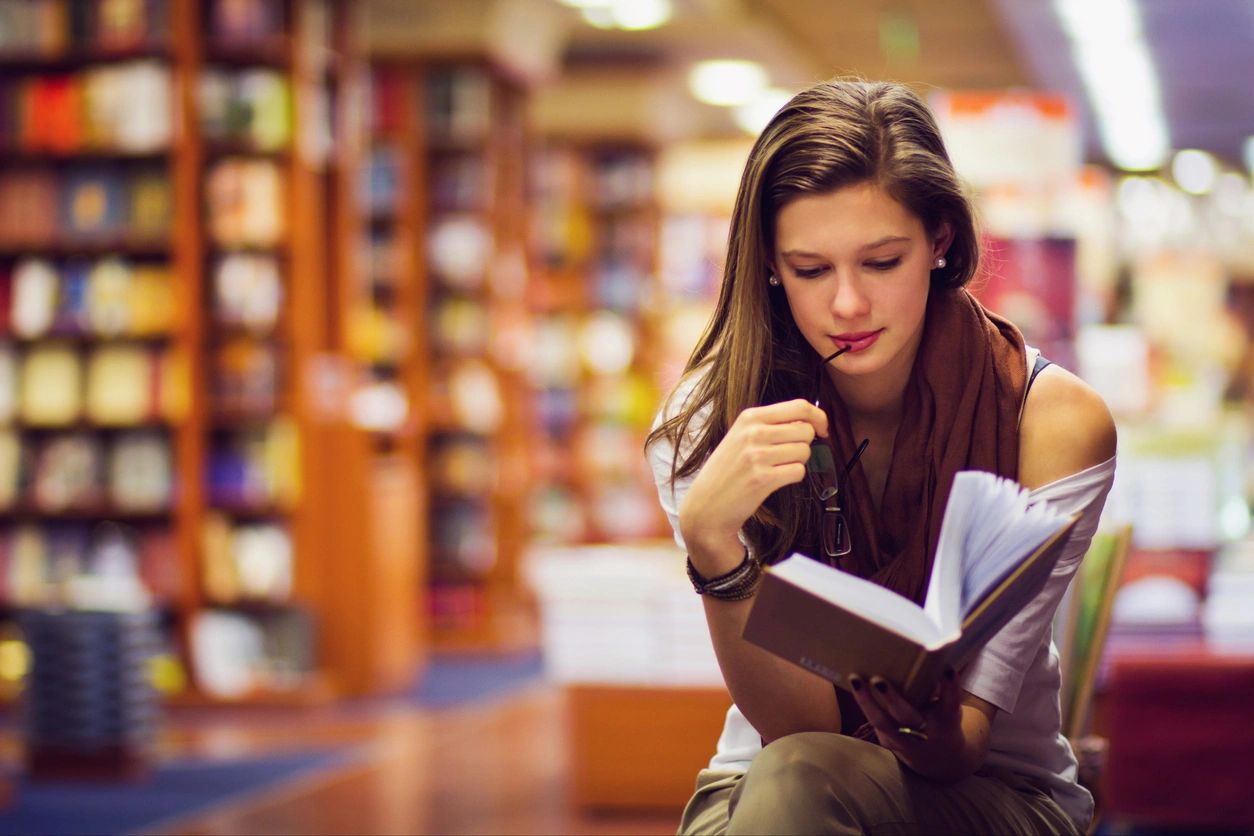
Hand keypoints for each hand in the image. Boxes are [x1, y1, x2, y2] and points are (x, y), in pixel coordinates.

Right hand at [678, 399, 827, 573]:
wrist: (706, 504)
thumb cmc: (728, 470)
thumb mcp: (741, 436)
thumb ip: (771, 424)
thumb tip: (810, 420)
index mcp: (750, 416)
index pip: (799, 406)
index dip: (819, 417)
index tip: (822, 429)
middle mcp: (753, 432)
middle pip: (806, 430)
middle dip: (805, 444)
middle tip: (788, 455)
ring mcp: (757, 455)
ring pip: (804, 451)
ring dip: (798, 462)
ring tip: (777, 468)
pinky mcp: (762, 478)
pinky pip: (798, 472)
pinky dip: (793, 477)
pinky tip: (775, 480)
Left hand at [847, 669, 964, 773]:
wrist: (938, 757)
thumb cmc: (942, 719)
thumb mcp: (948, 706)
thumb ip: (938, 687)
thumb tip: (928, 653)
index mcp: (947, 719)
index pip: (951, 702)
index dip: (950, 686)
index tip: (946, 669)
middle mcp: (926, 731)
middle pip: (908, 716)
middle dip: (893, 699)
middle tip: (879, 681)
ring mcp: (904, 740)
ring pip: (882, 721)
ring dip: (866, 700)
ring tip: (856, 679)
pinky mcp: (888, 740)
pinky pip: (874, 721)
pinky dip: (864, 703)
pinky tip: (855, 684)